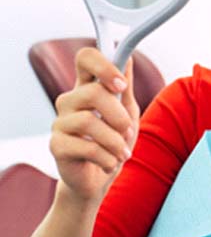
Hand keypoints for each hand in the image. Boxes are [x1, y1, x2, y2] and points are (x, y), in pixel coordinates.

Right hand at [49, 48, 139, 203]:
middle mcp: (70, 100)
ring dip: (115, 141)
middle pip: (92, 92)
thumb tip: (128, 58)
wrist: (100, 179)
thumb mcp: (127, 111)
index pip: (85, 58)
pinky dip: (107, 158)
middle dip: (118, 115)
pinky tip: (111, 163)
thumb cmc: (114, 141)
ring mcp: (60, 122)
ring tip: (123, 152)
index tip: (121, 85)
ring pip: (89, 122)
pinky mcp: (56, 146)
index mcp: (87, 87)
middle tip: (128, 130)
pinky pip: (86, 147)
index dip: (103, 66)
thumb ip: (125, 87)